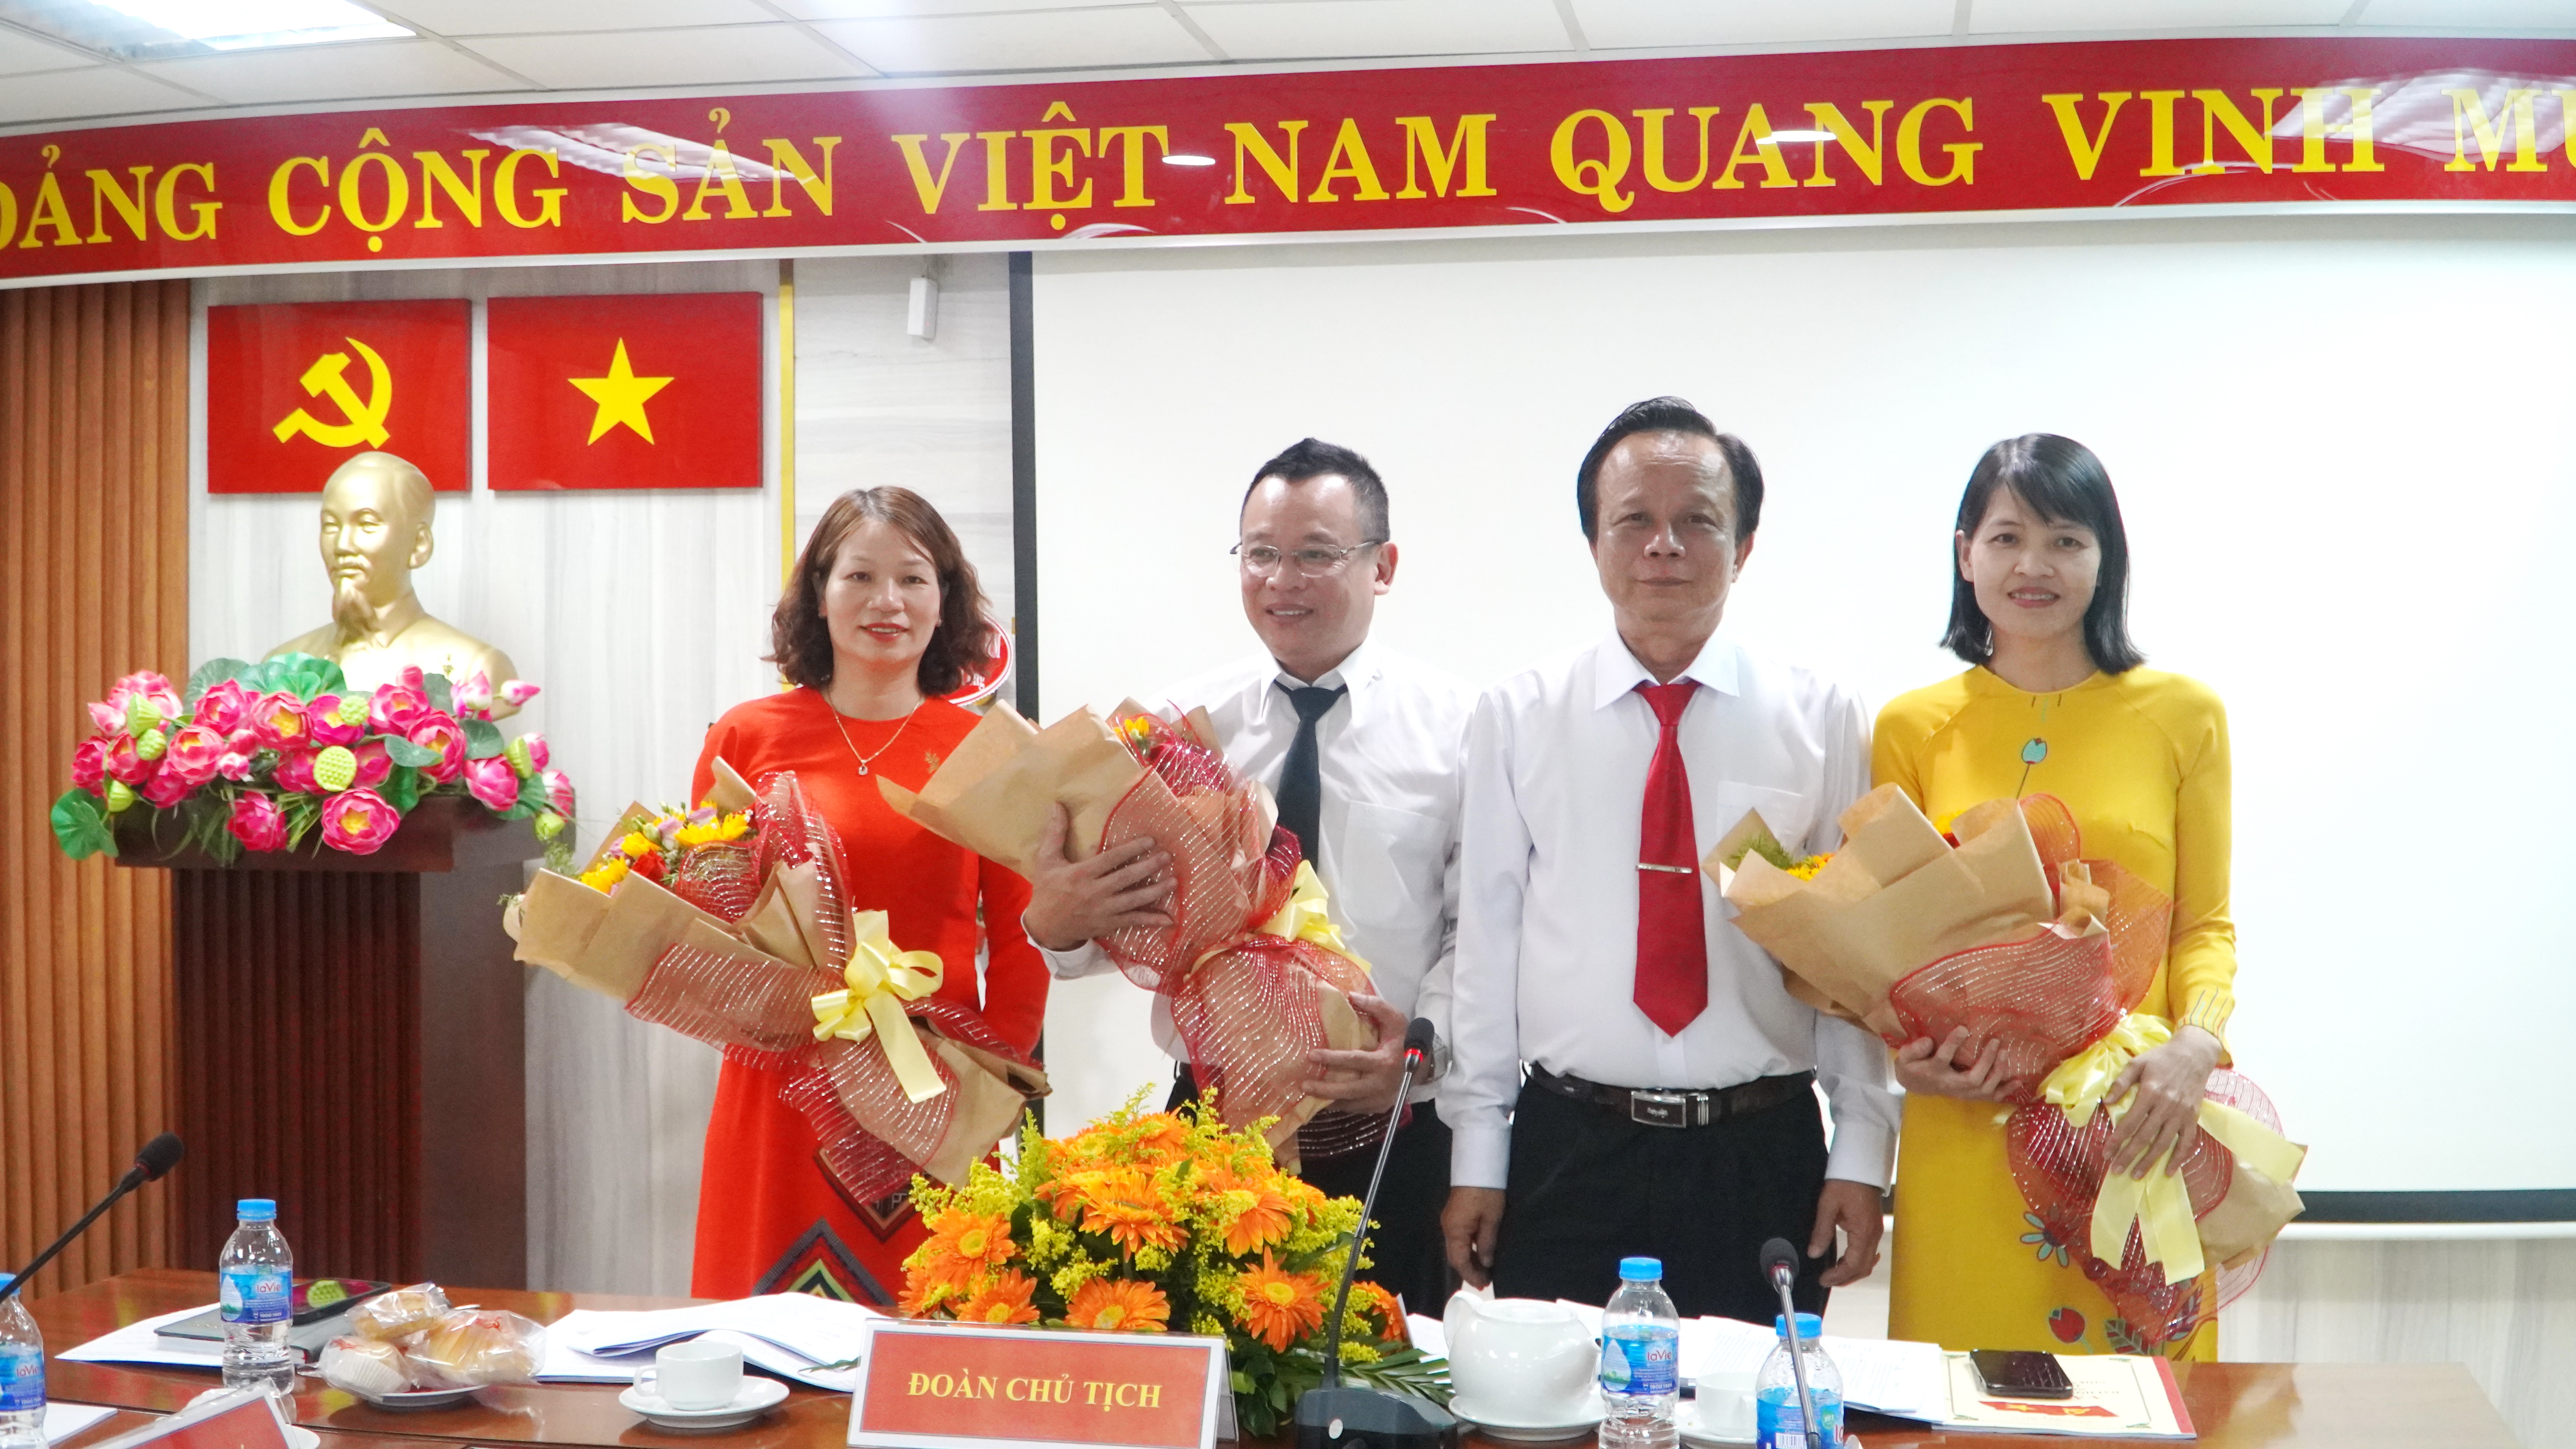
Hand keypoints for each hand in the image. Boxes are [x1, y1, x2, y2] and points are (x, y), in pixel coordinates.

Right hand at [1020, 804, 1171, 950]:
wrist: (1045, 927)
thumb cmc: (1047, 890)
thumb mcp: (1046, 860)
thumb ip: (1055, 833)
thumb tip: (1057, 805)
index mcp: (1081, 874)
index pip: (1111, 859)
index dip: (1132, 849)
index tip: (1151, 841)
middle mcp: (1094, 893)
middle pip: (1126, 879)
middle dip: (1149, 867)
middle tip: (1168, 857)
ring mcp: (1103, 911)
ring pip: (1133, 901)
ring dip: (1155, 892)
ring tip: (1174, 882)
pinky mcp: (1108, 925)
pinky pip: (1133, 922)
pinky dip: (1151, 920)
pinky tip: (1169, 919)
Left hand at [1303, 993, 1412, 1114]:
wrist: (1425, 1066)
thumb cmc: (1406, 1040)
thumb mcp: (1395, 1019)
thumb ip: (1375, 1006)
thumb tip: (1351, 996)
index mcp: (1384, 1062)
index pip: (1354, 1061)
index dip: (1332, 1059)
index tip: (1312, 1055)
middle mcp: (1381, 1084)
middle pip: (1347, 1090)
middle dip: (1324, 1089)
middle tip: (1304, 1085)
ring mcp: (1381, 1099)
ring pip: (1350, 1104)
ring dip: (1329, 1100)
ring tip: (1309, 1095)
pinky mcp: (1380, 1107)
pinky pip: (1356, 1108)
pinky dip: (1341, 1105)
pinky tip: (1326, 1100)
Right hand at [1442, 1187, 1505, 1287]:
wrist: (1477, 1167)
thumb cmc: (1486, 1193)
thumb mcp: (1492, 1219)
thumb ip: (1487, 1243)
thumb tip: (1486, 1263)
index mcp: (1455, 1231)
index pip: (1460, 1261)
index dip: (1471, 1275)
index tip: (1483, 1285)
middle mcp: (1448, 1228)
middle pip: (1455, 1256)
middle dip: (1469, 1271)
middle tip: (1484, 1282)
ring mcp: (1449, 1221)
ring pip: (1456, 1248)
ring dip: (1468, 1261)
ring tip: (1483, 1271)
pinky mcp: (1454, 1216)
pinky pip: (1458, 1239)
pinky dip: (1467, 1250)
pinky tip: (1478, 1254)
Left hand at [1809, 1179, 1883, 1287]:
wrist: (1860, 1166)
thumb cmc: (1845, 1181)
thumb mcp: (1828, 1205)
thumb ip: (1821, 1231)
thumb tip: (1814, 1253)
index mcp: (1863, 1232)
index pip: (1853, 1265)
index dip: (1838, 1276)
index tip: (1823, 1279)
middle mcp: (1873, 1235)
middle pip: (1863, 1268)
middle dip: (1845, 1278)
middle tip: (1826, 1280)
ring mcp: (1876, 1231)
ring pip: (1867, 1262)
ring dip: (1852, 1271)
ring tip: (1834, 1274)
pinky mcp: (1873, 1227)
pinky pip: (1869, 1252)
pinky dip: (1859, 1261)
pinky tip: (1848, 1261)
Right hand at [1892, 1027, 2010, 1100]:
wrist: (1916, 1086)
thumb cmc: (1912, 1067)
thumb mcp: (1905, 1057)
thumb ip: (1914, 1049)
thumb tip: (1929, 1041)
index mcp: (1933, 1072)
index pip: (1943, 1059)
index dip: (1953, 1044)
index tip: (1963, 1028)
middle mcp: (1950, 1085)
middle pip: (1972, 1078)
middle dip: (1986, 1061)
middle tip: (1995, 1042)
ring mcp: (1962, 1092)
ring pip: (1984, 1088)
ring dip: (1997, 1072)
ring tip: (2004, 1053)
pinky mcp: (1971, 1095)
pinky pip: (1990, 1096)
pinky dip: (2005, 1090)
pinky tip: (2018, 1081)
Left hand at [2103, 1025, 2222, 1178]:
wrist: (2193, 1054)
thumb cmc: (2161, 1058)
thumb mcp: (2137, 1063)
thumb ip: (2120, 1082)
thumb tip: (2106, 1102)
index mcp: (2150, 1093)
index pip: (2130, 1122)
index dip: (2117, 1140)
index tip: (2106, 1153)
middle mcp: (2167, 1106)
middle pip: (2145, 1137)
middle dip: (2129, 1155)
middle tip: (2116, 1170)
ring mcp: (2182, 1114)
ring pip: (2164, 1143)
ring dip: (2150, 1161)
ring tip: (2136, 1175)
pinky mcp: (2193, 1118)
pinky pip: (2186, 1142)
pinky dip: (2178, 1158)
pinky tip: (2168, 1171)